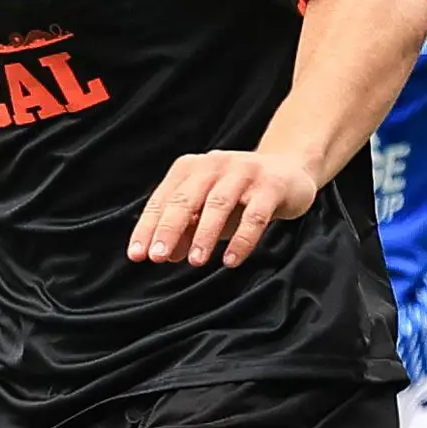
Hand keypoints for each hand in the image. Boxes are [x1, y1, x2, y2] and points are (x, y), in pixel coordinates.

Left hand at [129, 147, 318, 267]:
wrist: (289, 172)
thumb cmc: (240, 196)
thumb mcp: (208, 212)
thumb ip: (187, 230)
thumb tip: (164, 255)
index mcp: (191, 168)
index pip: (164, 199)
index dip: (148, 227)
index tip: (137, 256)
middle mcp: (214, 165)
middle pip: (186, 198)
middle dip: (169, 229)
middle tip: (157, 258)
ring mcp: (243, 173)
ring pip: (218, 204)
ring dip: (204, 234)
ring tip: (195, 262)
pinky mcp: (271, 186)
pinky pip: (254, 215)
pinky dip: (242, 239)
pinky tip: (231, 261)